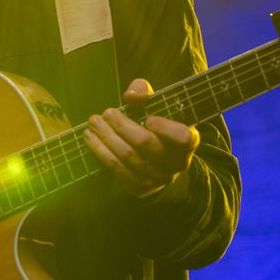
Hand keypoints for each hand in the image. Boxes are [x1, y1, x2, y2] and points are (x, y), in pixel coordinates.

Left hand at [82, 79, 199, 197]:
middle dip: (122, 126)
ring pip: (128, 156)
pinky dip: (101, 152)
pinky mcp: (140, 187)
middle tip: (107, 113)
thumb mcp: (155, 104)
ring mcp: (158, 178)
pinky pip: (117, 169)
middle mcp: (176, 163)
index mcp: (189, 141)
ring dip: (106, 137)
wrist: (156, 159)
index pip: (184, 138)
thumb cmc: (155, 125)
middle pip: (145, 143)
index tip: (149, 119)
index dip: (166, 129)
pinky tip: (91, 139)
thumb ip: (144, 92)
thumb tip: (131, 97)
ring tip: (93, 123)